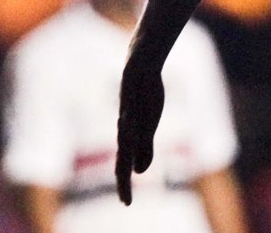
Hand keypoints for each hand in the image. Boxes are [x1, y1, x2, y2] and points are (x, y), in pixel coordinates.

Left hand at [116, 58, 164, 205]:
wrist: (142, 65)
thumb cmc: (145, 95)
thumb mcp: (148, 126)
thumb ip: (144, 147)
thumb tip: (139, 171)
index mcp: (129, 136)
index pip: (124, 164)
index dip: (124, 183)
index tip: (126, 204)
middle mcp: (124, 126)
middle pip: (122, 157)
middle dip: (123, 179)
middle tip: (125, 201)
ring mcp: (126, 109)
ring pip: (125, 136)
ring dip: (126, 154)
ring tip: (125, 173)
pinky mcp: (128, 92)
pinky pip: (129, 109)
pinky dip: (129, 121)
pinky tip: (129, 126)